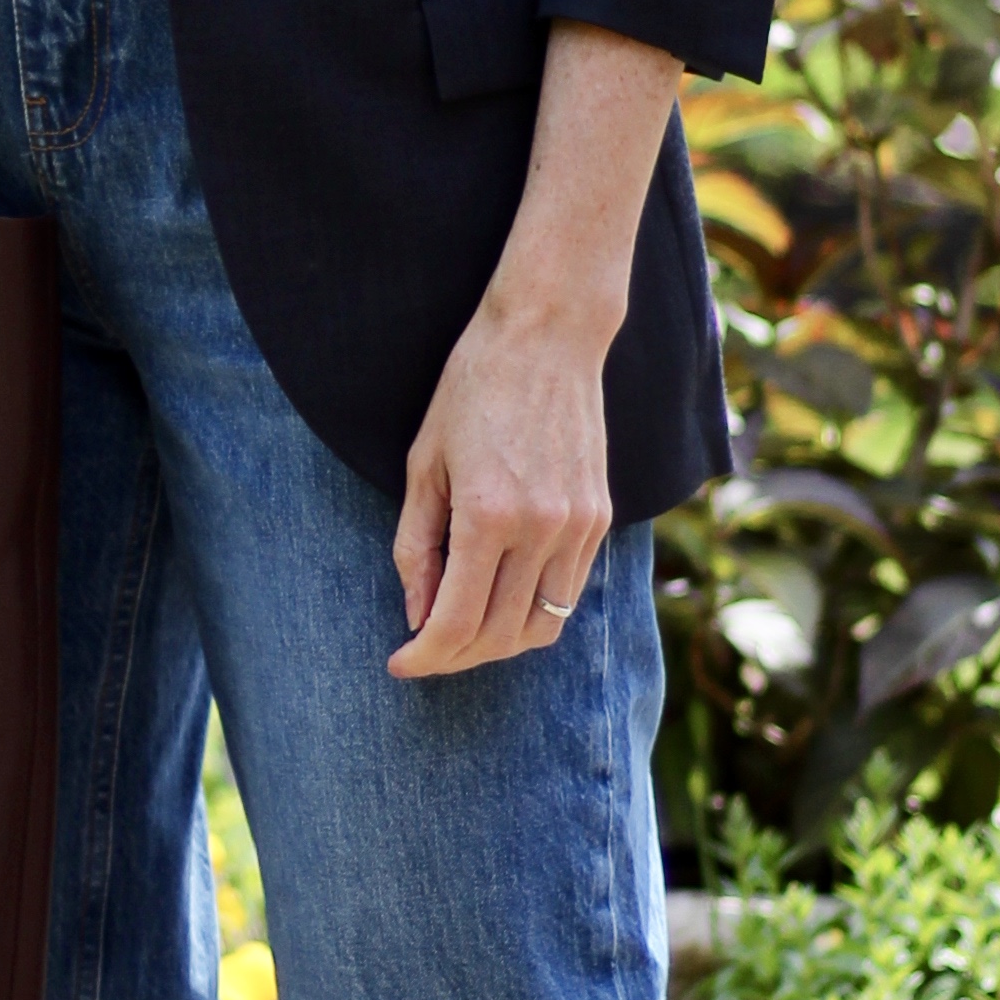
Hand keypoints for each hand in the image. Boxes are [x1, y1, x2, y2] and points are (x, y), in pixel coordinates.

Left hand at [387, 280, 617, 679]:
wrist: (547, 336)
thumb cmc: (471, 389)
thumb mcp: (423, 464)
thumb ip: (416, 545)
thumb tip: (416, 613)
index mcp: (487, 515)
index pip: (455, 622)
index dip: (424, 657)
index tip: (399, 664)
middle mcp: (540, 528)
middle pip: (498, 635)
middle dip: (454, 657)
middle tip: (423, 653)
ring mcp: (578, 526)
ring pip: (541, 625)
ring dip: (497, 644)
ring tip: (461, 634)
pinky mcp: (600, 518)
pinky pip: (568, 593)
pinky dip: (533, 613)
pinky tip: (501, 601)